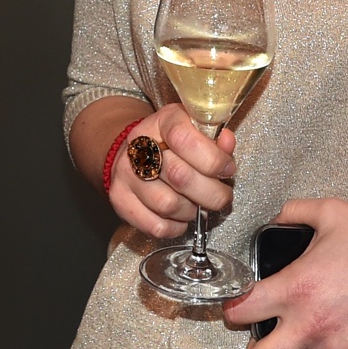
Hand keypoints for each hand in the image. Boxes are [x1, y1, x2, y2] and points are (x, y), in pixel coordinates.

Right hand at [105, 104, 237, 239]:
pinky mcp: (120, 200)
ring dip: (192, 210)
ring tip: (197, 203)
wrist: (134, 152)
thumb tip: (227, 142)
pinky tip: (181, 216)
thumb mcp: (195, 130)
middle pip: (180, 176)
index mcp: (161, 122)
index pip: (184, 139)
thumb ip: (215, 138)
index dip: (213, 159)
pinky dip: (176, 227)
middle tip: (221, 195)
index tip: (227, 169)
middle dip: (211, 193)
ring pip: (168, 205)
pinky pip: (156, 226)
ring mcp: (125, 174)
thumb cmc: (172, 142)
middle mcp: (138, 146)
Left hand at [226, 198, 347, 348]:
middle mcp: (309, 326)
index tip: (239, 308)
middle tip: (268, 336)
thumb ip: (294, 212)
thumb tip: (275, 218)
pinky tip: (343, 333)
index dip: (233, 311)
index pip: (240, 314)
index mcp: (295, 289)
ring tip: (310, 335)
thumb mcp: (331, 212)